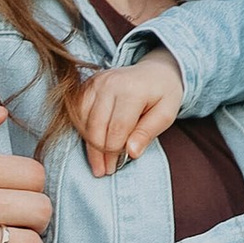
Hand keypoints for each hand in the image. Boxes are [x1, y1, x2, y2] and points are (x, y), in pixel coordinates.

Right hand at [75, 51, 183, 177]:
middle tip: (103, 171)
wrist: (154, 71)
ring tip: (97, 163)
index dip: (114, 153)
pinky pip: (77, 112)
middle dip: (99, 153)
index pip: (117, 129)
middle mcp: (110, 83)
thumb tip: (131, 153)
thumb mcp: (166, 115)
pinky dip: (83, 130)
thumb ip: (147, 133)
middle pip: (96, 127)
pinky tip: (91, 143)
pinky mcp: (87, 84)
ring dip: (89, 145)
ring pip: (83, 121)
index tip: (115, 168)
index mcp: (132, 90)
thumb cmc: (162, 95)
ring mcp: (95, 82)